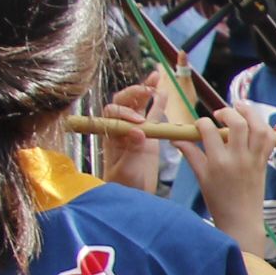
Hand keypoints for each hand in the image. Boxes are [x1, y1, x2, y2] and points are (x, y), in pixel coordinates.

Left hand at [102, 79, 167, 194]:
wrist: (131, 197)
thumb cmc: (123, 186)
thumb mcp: (127, 170)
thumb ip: (132, 150)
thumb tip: (138, 130)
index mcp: (111, 136)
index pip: (114, 113)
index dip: (125, 112)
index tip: (140, 122)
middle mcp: (121, 130)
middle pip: (124, 102)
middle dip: (134, 92)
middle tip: (147, 89)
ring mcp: (135, 132)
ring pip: (138, 105)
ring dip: (145, 90)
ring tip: (155, 77)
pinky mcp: (148, 137)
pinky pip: (152, 115)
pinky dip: (158, 103)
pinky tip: (164, 92)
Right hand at [186, 101, 275, 240]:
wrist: (241, 220)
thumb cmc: (218, 200)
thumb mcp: (201, 177)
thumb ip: (190, 154)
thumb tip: (175, 138)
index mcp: (218, 162)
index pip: (209, 131)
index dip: (202, 123)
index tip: (200, 125)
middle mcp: (238, 158)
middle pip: (237, 124)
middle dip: (228, 112)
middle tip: (219, 114)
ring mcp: (254, 159)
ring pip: (258, 128)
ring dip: (250, 113)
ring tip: (240, 107)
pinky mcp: (264, 162)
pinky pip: (269, 139)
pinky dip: (264, 127)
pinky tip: (254, 123)